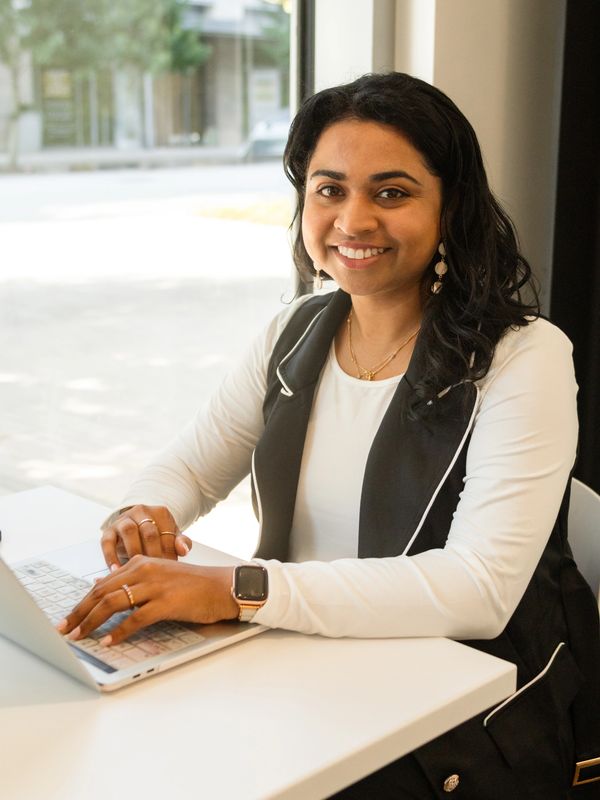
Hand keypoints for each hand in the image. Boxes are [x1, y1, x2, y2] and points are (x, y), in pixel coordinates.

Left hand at [56, 556, 238, 645]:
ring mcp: (155, 586)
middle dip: (79, 612)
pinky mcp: (166, 602)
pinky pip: (135, 618)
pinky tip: (108, 641)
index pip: (102, 584)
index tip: (68, 618)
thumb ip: (131, 579)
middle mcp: (145, 570)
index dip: (82, 602)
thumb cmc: (191, 585)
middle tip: (64, 629)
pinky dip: (119, 632)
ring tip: (80, 636)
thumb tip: (99, 584)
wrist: (221, 587)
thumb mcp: (158, 575)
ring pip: (113, 603)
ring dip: (92, 622)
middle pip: (102, 592)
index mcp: (141, 563)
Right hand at [102, 504, 191, 568]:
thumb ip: (180, 542)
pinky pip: (107, 542)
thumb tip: (184, 551)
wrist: (136, 526)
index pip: (167, 534)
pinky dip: (111, 556)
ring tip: (136, 570)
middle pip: (149, 532)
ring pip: (129, 531)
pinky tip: (116, 570)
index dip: (169, 554)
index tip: (169, 570)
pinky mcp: (108, 530)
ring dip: (133, 552)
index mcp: (160, 513)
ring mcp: (124, 519)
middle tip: (154, 574)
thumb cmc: (158, 534)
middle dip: (153, 554)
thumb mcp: (172, 536)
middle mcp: (141, 511)